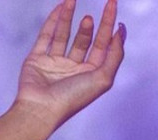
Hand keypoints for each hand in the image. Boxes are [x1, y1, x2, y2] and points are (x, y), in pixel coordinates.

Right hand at [13, 0, 124, 127]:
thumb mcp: (103, 79)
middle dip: (90, 26)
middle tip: (91, 16)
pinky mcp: (36, 60)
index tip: (112, 5)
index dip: (109, 25)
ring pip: (64, 35)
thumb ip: (115, 55)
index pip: (102, 46)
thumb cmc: (72, 99)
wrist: (40, 110)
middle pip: (84, 41)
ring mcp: (54, 64)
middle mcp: (72, 70)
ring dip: (69, 18)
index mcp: (89, 76)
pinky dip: (52, 21)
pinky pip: (45, 36)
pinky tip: (61, 7)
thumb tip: (121, 31)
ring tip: (73, 0)